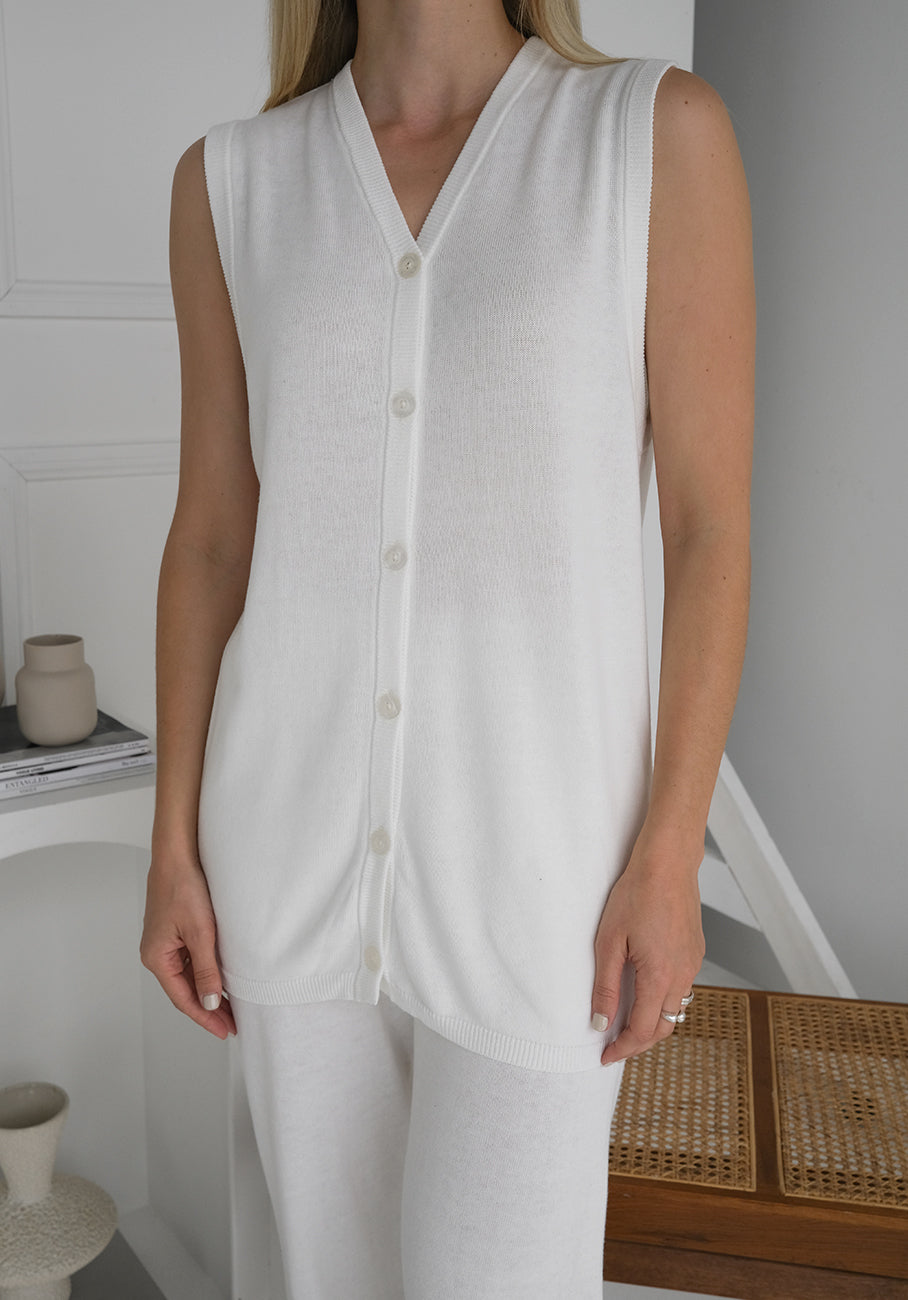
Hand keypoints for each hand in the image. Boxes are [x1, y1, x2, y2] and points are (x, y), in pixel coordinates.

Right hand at [140, 852, 236, 1039]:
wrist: (177, 856)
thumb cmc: (184, 888)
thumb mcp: (201, 933)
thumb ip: (206, 971)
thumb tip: (209, 1003)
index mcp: (157, 958)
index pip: (183, 999)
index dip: (205, 1017)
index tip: (224, 1030)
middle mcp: (156, 954)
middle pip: (184, 990)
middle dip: (208, 1008)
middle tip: (232, 1023)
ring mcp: (164, 943)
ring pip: (188, 976)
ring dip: (207, 991)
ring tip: (231, 1006)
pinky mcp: (173, 932)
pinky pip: (189, 961)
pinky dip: (204, 973)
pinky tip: (220, 978)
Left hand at [592, 831, 704, 1065]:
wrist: (667, 864)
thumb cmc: (636, 895)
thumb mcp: (609, 942)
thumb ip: (606, 987)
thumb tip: (600, 1022)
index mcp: (661, 977)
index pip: (643, 1030)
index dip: (622, 1048)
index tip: (605, 1056)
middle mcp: (683, 975)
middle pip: (664, 1027)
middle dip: (638, 1042)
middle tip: (613, 1045)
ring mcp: (692, 963)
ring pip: (675, 1010)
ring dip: (653, 1023)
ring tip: (626, 1022)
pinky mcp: (695, 951)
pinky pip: (681, 988)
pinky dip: (663, 1001)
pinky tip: (645, 992)